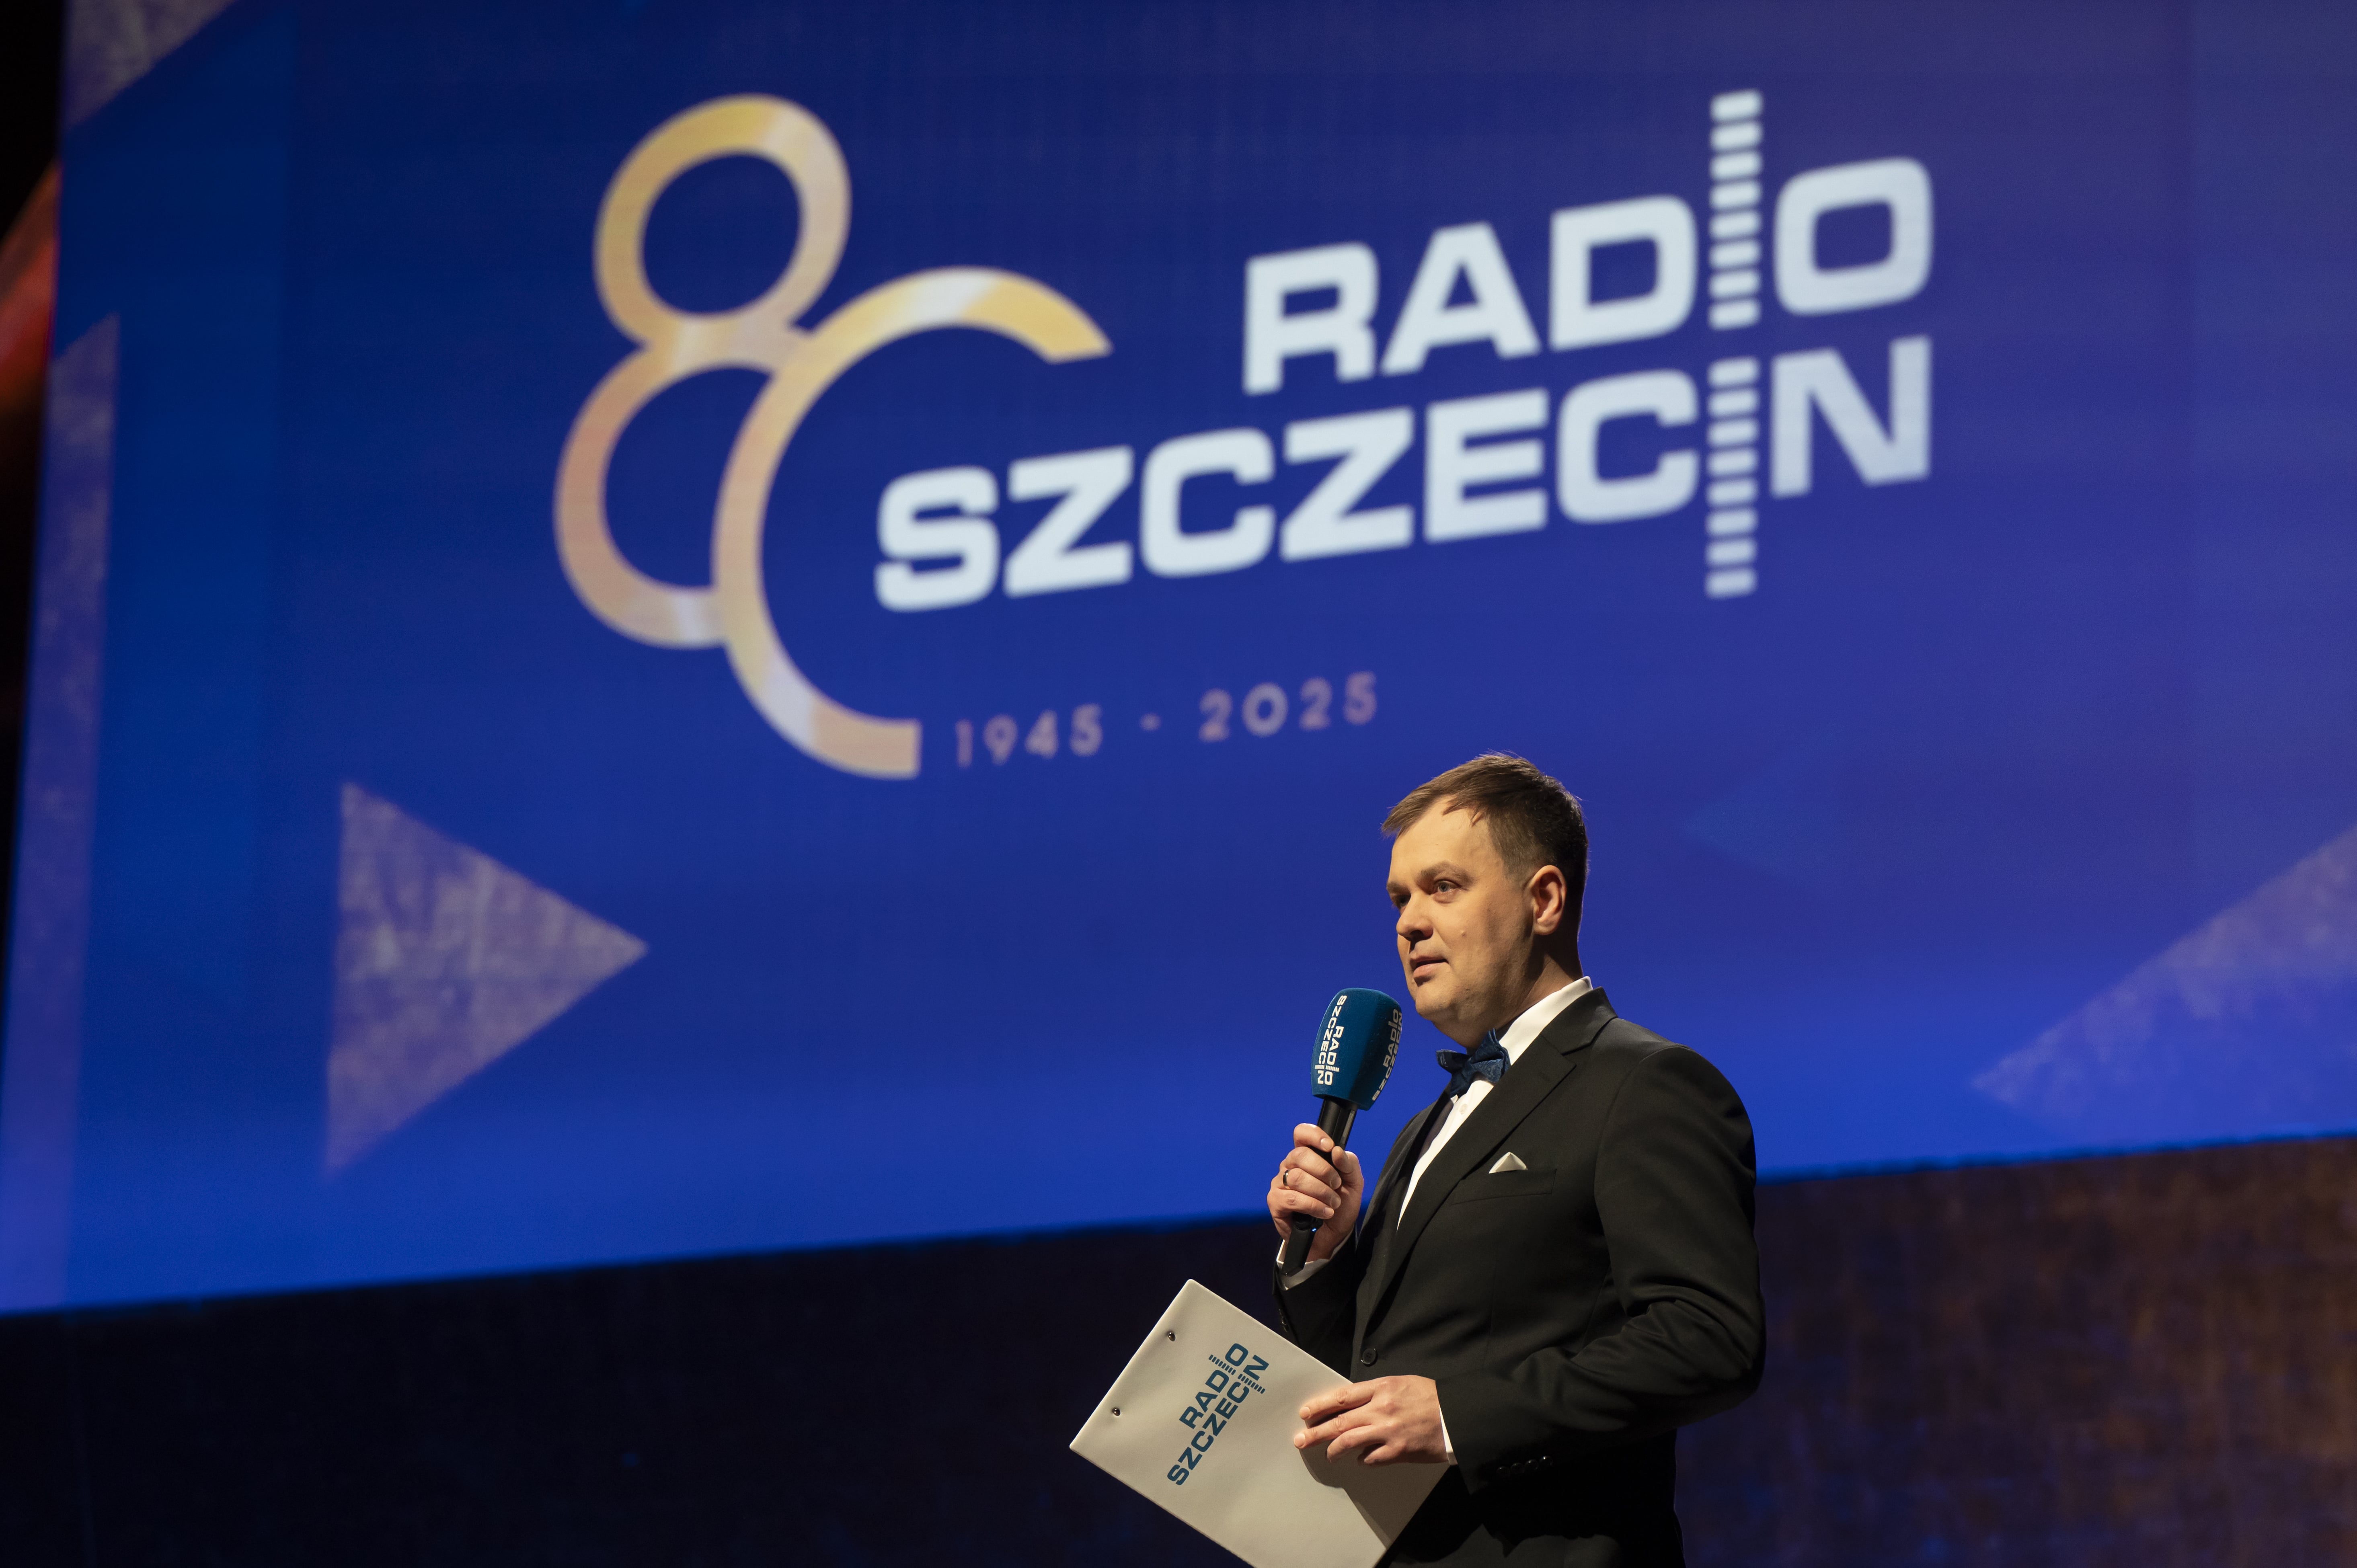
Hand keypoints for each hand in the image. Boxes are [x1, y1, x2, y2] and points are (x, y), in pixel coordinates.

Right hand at [1268, 1124, 1363, 1262]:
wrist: (1332, 1235)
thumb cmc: (1340, 1205)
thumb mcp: (1353, 1183)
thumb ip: (1348, 1164)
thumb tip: (1336, 1151)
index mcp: (1307, 1156)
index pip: (1301, 1134)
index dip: (1313, 1135)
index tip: (1329, 1146)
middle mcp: (1290, 1166)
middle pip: (1299, 1154)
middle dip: (1324, 1170)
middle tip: (1337, 1185)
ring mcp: (1280, 1183)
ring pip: (1296, 1177)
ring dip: (1321, 1191)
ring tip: (1333, 1203)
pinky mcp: (1275, 1202)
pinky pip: (1291, 1198)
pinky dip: (1312, 1205)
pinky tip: (1324, 1212)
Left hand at [1295, 1376, 1447, 1464]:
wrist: (1459, 1416)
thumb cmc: (1432, 1397)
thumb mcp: (1403, 1384)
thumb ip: (1377, 1392)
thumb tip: (1354, 1404)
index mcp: (1382, 1388)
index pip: (1342, 1396)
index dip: (1320, 1405)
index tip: (1305, 1412)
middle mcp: (1381, 1409)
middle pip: (1339, 1421)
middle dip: (1316, 1431)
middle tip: (1300, 1439)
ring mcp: (1388, 1432)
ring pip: (1349, 1442)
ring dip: (1334, 1449)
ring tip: (1328, 1454)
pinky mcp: (1398, 1452)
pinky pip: (1370, 1459)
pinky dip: (1363, 1460)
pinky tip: (1361, 1459)